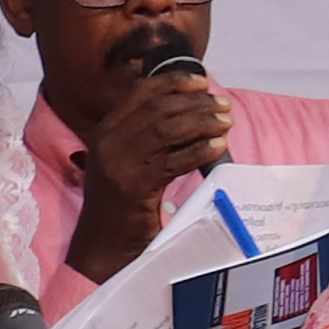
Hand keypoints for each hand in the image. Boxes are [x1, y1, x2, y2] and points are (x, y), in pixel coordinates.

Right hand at [77, 64, 236, 217]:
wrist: (101, 246)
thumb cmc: (121, 205)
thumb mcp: (126, 162)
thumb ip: (146, 137)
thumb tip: (190, 112)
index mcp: (105, 131)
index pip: (140, 93)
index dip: (173, 83)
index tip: (202, 82)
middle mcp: (107, 142)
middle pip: (158, 109)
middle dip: (196, 104)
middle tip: (224, 107)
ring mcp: (118, 164)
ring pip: (167, 130)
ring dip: (202, 122)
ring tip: (226, 123)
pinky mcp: (133, 187)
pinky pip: (173, 161)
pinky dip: (200, 150)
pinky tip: (218, 147)